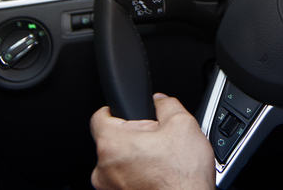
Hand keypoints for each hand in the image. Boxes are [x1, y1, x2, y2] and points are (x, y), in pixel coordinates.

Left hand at [90, 94, 214, 189]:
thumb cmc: (182, 178)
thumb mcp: (183, 125)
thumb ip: (167, 105)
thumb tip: (160, 101)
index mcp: (112, 145)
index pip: (99, 117)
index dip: (114, 110)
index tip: (124, 112)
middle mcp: (103, 170)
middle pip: (112, 142)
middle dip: (133, 138)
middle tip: (156, 141)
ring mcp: (109, 188)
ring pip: (118, 164)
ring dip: (135, 160)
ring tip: (160, 163)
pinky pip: (123, 181)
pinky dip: (137, 177)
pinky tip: (158, 177)